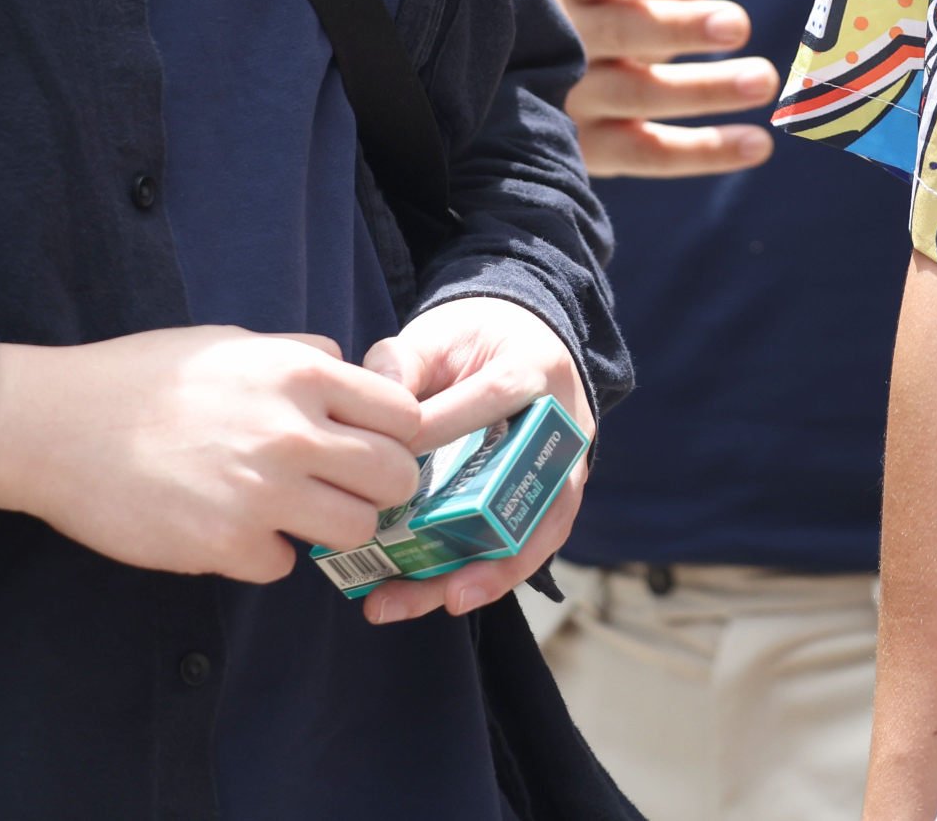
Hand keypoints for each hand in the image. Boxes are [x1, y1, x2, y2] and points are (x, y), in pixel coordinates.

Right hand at [0, 326, 425, 582]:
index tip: (369, 445)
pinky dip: (264, 553)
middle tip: (340, 488)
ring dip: (330, 527)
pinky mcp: (226, 547)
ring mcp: (261, 495)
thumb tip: (353, 372)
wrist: (58, 427)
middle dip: (376, 487)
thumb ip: (301, 356)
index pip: (403, 415)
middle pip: (394, 478)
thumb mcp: (232, 341)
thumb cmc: (142, 377)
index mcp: (299, 373)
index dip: (393, 435)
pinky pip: (283, 564)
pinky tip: (229, 528)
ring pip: (355, 530)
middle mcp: (292, 433)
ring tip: (289, 512)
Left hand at [349, 294, 592, 624]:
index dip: (438, 429)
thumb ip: (403, 361)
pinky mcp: (550, 505)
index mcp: (535, 371)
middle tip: (398, 554)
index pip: (490, 400)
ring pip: (529, 537)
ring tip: (400, 602)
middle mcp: (562, 430)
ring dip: (467, 577)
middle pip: (523, 489)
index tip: (381, 462)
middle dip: (465, 532)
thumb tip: (374, 400)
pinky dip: (481, 578)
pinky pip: (524, 550)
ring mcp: (562, 473)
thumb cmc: (476, 339)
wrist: (524, 342)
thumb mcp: (441, 334)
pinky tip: (432, 598)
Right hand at [549, 0, 779, 176]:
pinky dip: (706, 151)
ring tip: (765, 80)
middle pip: (620, 32)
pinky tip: (758, 144)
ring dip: (705, 89)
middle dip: (679, 27)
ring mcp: (573, 100)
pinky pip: (650, 153)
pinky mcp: (590, 151)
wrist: (571, 87)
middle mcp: (566, 42)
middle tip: (738, 24)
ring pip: (638, 93)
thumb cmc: (628, 14)